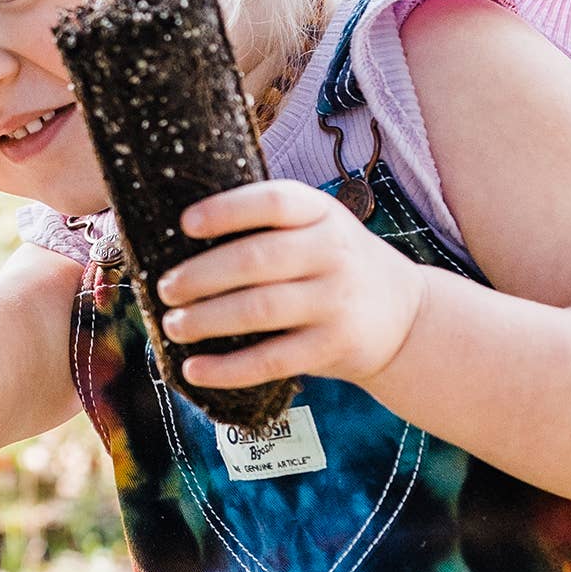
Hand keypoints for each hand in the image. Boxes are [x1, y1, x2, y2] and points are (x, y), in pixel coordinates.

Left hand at [159, 178, 426, 391]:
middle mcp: (332, 252)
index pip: (272, 202)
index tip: (184, 224)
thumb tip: (177, 237)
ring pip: (259, 310)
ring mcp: (336, 301)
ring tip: (173, 326)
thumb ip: (266, 227)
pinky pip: (272, 360)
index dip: (226, 210)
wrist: (405, 316)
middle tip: (164, 289)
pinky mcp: (334, 347)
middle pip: (256, 260)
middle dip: (200, 276)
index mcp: (321, 212)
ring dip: (206, 320)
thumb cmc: (334, 264)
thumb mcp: (317, 228)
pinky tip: (194, 369)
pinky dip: (228, 368)